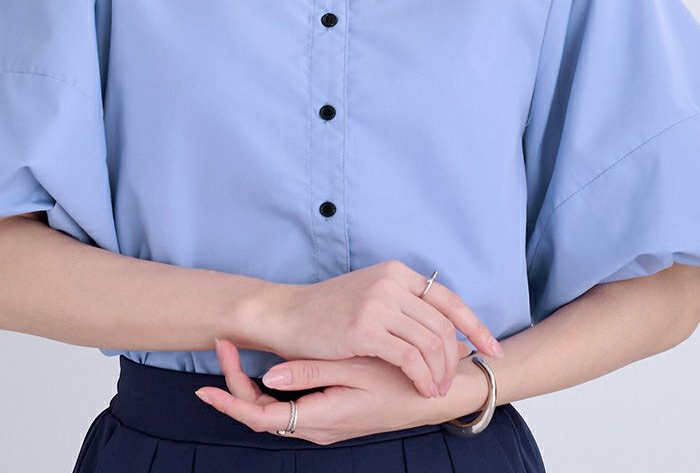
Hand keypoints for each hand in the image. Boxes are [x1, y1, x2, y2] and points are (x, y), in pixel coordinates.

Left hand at [194, 337, 477, 444]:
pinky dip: (275, 388)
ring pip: (275, 410)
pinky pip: (291, 405)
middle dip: (236, 384)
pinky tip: (272, 365)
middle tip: (224, 345)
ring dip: (252, 387)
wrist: (436, 393)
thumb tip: (266, 376)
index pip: (259, 418)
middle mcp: (317, 427)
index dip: (230, 401)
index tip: (205, 383)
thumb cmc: (398, 381)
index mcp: (319, 419)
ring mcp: (324, 422)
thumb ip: (311, 374)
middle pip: (262, 413)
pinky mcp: (332, 413)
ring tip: (238, 351)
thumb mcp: (355, 372)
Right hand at [262, 261, 503, 398]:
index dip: (475, 325)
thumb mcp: (371, 295)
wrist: (287, 314)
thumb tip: (446, 331)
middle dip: (456, 357)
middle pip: (443, 324)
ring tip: (436, 389)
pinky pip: (409, 357)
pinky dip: (422, 377)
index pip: (448, 299)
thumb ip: (404, 305)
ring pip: (430, 342)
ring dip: (440, 372)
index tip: (491, 348)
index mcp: (397, 272)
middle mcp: (391, 283)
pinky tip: (422, 389)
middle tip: (454, 381)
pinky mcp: (365, 328)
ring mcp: (378, 303)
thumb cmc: (328, 310)